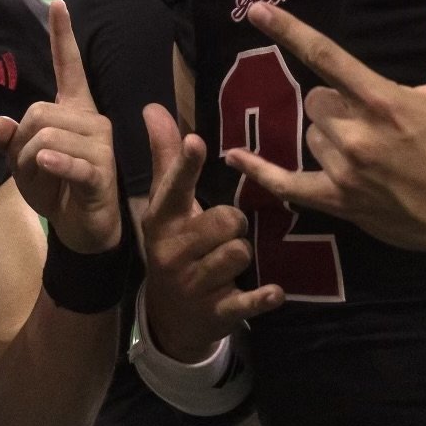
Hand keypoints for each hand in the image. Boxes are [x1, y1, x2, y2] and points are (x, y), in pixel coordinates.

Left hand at [0, 1, 120, 254]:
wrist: (84, 229)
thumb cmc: (56, 188)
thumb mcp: (24, 163)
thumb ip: (10, 140)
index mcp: (75, 110)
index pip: (68, 67)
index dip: (62, 36)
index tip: (57, 2)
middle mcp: (91, 121)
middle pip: (37, 112)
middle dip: (19, 143)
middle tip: (30, 169)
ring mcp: (100, 146)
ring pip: (45, 138)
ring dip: (28, 165)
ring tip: (42, 181)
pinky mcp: (101, 172)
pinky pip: (69, 161)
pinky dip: (52, 165)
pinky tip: (45, 165)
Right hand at [139, 104, 283, 361]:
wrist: (169, 318)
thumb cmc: (174, 245)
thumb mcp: (166, 206)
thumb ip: (166, 158)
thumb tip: (153, 107)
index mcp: (161, 220)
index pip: (174, 187)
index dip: (187, 165)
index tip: (197, 141)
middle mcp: (172, 251)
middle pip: (225, 220)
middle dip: (234, 223)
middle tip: (226, 231)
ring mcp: (193, 284)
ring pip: (239, 251)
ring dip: (243, 254)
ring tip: (230, 261)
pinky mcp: (216, 313)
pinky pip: (248, 298)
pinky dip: (263, 296)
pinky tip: (272, 292)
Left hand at [235, 0, 425, 254]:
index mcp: (382, 101)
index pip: (325, 56)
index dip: (289, 30)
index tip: (257, 10)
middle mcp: (357, 134)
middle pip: (316, 99)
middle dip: (338, 102)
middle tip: (377, 118)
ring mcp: (346, 171)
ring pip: (311, 135)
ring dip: (331, 136)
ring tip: (374, 149)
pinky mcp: (341, 202)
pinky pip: (289, 185)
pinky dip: (261, 172)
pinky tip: (234, 156)